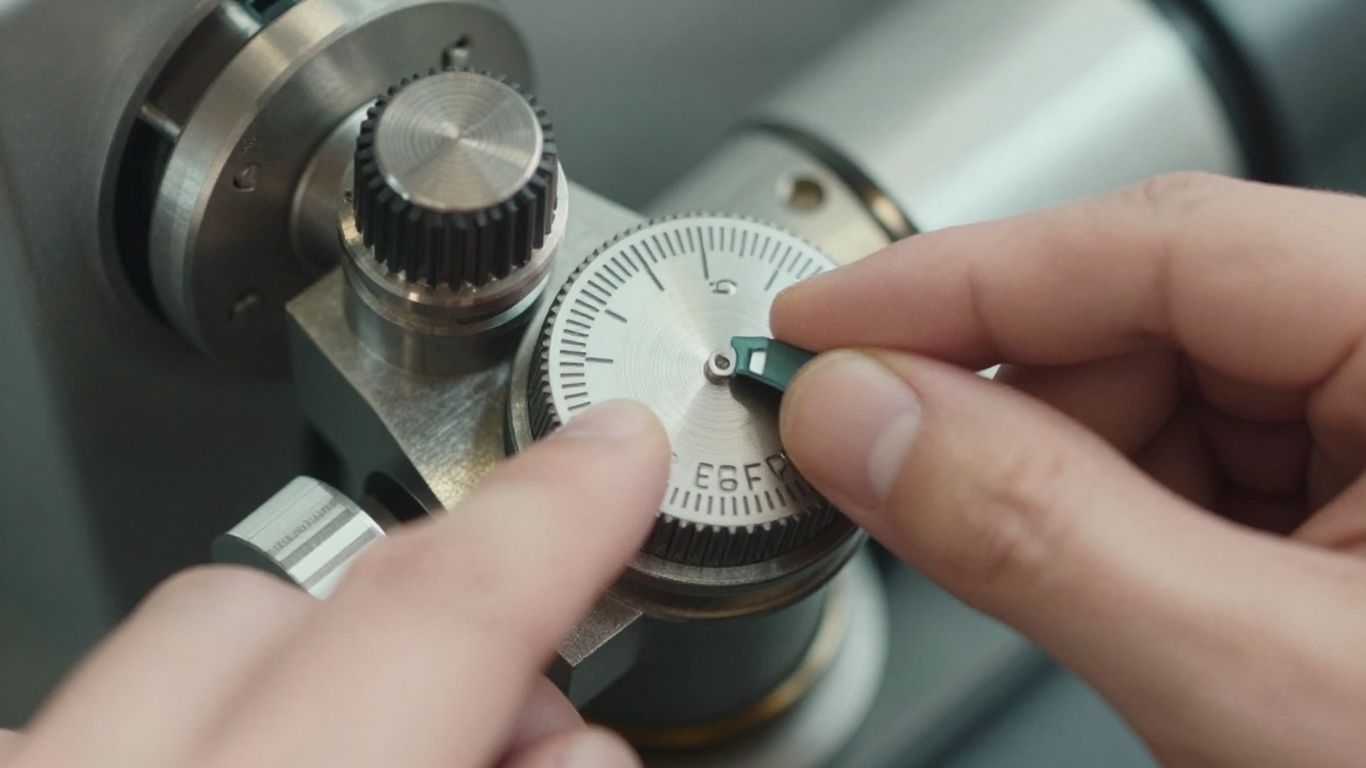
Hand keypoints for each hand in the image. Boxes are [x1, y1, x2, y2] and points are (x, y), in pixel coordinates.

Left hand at [0, 401, 668, 767]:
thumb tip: (576, 747)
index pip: (430, 619)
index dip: (551, 517)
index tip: (614, 452)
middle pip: (279, 598)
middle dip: (420, 627)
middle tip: (510, 718)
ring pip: (176, 642)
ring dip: (305, 682)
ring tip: (381, 751)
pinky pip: (94, 708)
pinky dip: (203, 726)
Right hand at [774, 173, 1365, 766]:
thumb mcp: (1253, 683)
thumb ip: (1036, 529)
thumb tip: (860, 417)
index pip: (1162, 242)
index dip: (960, 275)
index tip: (823, 320)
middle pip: (1158, 315)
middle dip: (1003, 397)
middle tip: (881, 464)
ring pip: (1170, 395)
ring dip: (1062, 473)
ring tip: (1034, 567)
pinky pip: (1207, 466)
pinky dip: (1122, 518)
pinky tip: (1109, 582)